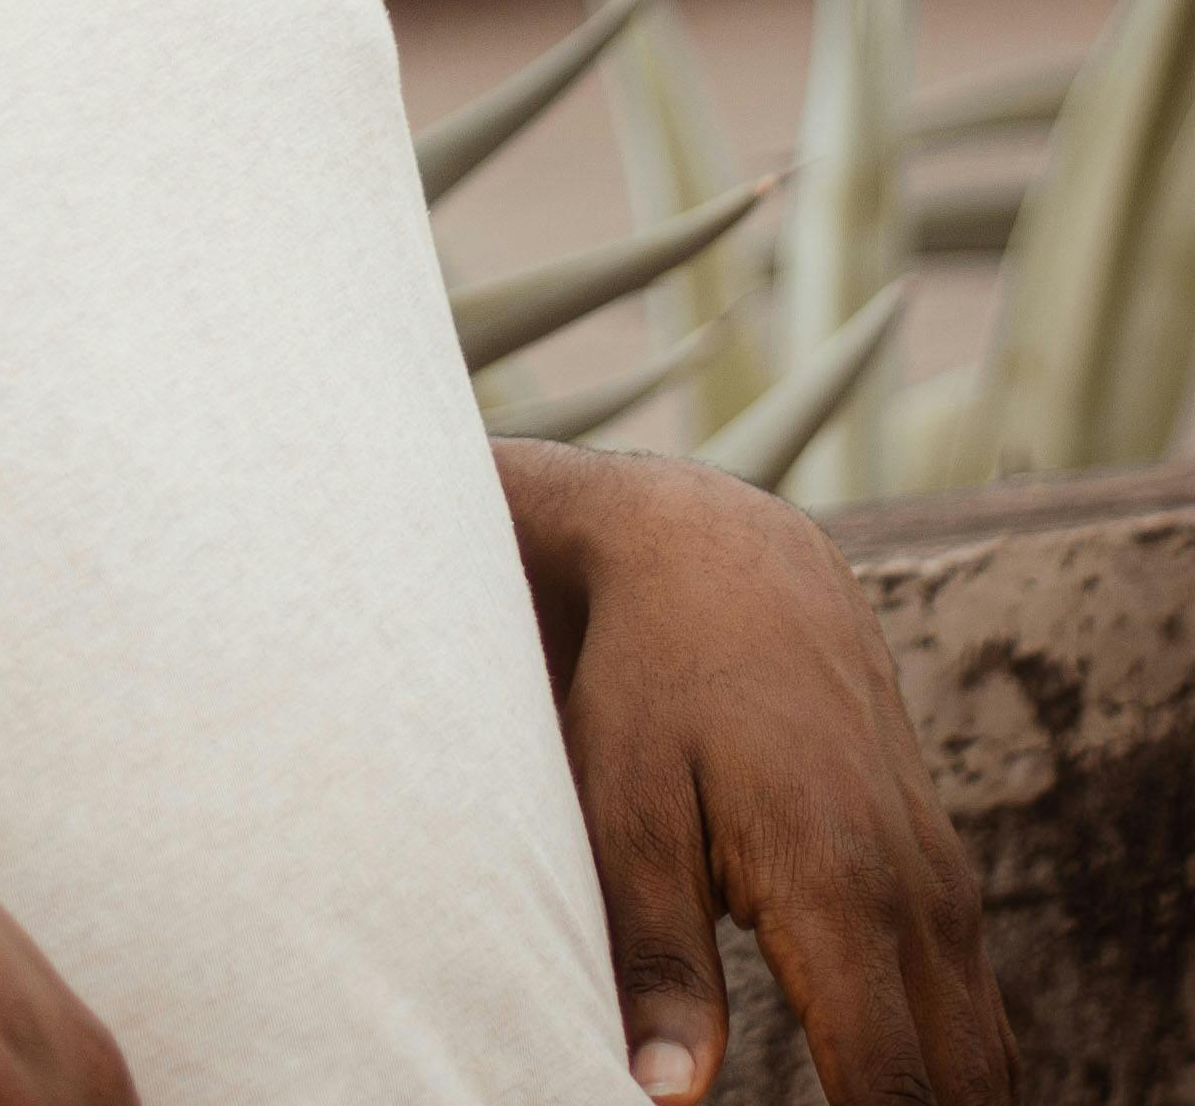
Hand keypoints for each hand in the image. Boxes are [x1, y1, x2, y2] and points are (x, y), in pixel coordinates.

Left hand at [496, 440, 1014, 1103]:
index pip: (891, 1092)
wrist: (722, 555)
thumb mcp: (624, 808)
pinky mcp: (940, 871)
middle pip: (958, 1089)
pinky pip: (975, 1006)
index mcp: (840, 890)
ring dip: (941, 1101)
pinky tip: (894, 1091)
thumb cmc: (653, 681)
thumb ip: (656, 958)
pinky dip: (953, 1068)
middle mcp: (917, 895)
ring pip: (981, 1055)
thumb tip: (670, 1099)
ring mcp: (942, 881)